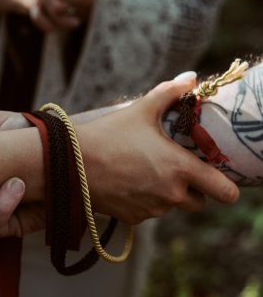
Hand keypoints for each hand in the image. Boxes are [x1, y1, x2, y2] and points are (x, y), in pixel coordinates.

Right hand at [77, 78, 239, 223]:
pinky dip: (143, 202)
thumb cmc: (108, 135)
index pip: (224, 191)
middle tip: (171, 170)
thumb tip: (191, 78)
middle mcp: (170, 194)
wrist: (72, 163)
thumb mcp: (140, 110)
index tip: (214, 176)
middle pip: (198, 202)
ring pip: (170, 207)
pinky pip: (147, 213)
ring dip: (164, 195)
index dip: (225, 187)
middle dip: (190, 189)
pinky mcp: (132, 219)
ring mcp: (150, 209)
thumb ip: (170, 93)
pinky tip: (126, 184)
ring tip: (142, 173)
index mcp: (180, 168)